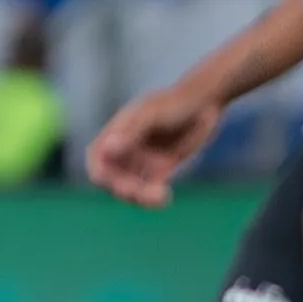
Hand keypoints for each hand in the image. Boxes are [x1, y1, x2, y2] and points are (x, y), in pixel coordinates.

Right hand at [86, 87, 222, 206]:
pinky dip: (153, 199)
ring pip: (130, 188)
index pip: (97, 159)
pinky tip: (165, 198)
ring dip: (140, 198)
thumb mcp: (153, 114)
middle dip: (124, 189)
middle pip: (112, 179)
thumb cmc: (176, 102)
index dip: (102, 175)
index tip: (118, 185)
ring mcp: (141, 160)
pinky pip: (149, 190)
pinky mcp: (159, 169)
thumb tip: (106, 149)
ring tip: (161, 196)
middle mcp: (125, 148)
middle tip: (145, 193)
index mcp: (116, 133)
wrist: (205, 103)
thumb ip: (130, 131)